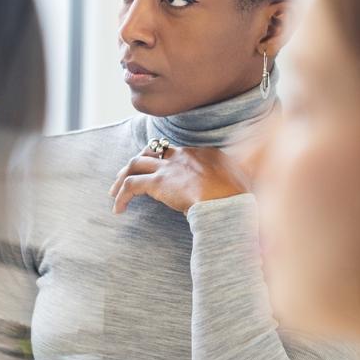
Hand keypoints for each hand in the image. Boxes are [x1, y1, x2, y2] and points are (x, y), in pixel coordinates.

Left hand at [109, 144, 251, 213]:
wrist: (228, 203)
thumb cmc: (239, 199)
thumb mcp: (243, 185)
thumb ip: (237, 181)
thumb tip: (245, 185)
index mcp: (204, 153)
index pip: (177, 151)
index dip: (164, 160)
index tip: (160, 172)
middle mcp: (183, 155)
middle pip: (153, 150)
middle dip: (138, 162)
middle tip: (127, 174)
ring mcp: (169, 167)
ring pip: (136, 164)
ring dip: (122, 177)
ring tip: (114, 193)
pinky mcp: (157, 182)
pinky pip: (131, 185)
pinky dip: (121, 196)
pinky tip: (119, 209)